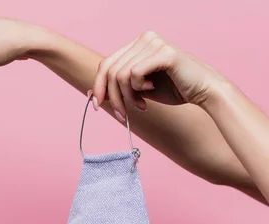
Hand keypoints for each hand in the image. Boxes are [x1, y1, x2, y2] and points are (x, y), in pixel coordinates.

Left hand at [92, 31, 223, 120]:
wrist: (204, 92)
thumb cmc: (173, 89)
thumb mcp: (138, 90)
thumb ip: (118, 88)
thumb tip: (90, 93)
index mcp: (137, 44)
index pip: (106, 64)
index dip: (98, 86)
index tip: (98, 106)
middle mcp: (144, 38)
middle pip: (110, 70)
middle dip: (112, 97)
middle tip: (122, 115)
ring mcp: (154, 42)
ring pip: (120, 75)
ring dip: (127, 97)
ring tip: (140, 106)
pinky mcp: (164, 52)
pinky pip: (135, 74)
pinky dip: (138, 89)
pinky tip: (151, 92)